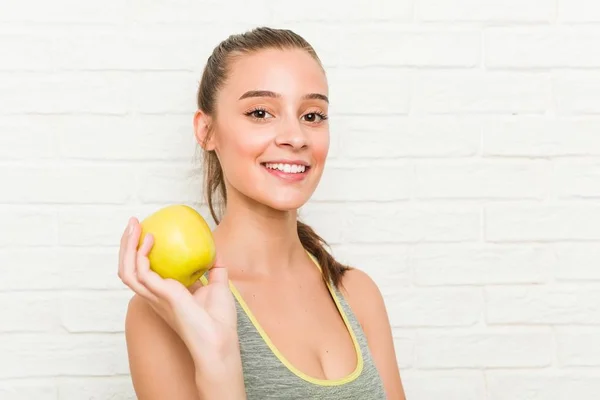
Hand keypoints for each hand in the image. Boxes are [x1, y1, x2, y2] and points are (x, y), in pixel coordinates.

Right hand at [118, 216, 239, 369]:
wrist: (220, 339)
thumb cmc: (219, 320)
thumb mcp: (218, 286)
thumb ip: (215, 268)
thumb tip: (215, 250)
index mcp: (165, 294)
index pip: (143, 272)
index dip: (139, 253)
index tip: (146, 231)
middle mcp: (155, 296)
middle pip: (128, 269)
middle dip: (126, 245)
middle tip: (133, 223)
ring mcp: (155, 296)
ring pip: (127, 271)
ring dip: (126, 246)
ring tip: (133, 226)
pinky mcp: (161, 295)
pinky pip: (142, 271)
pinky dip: (142, 254)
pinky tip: (151, 239)